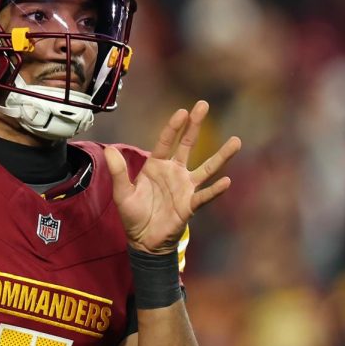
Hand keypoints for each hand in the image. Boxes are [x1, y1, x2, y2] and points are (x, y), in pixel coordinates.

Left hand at [103, 100, 240, 254]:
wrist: (143, 240)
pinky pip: (205, 196)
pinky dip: (215, 190)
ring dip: (221, 156)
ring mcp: (185, 187)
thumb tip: (108, 150)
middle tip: (204, 105)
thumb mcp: (122, 193)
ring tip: (236, 141)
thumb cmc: (133, 215)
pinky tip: (226, 182)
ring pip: (207, 168)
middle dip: (195, 126)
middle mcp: (174, 172)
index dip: (174, 127)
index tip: (183, 111)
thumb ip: (118, 172)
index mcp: (156, 166)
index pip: (166, 141)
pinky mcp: (190, 205)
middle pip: (188, 145)